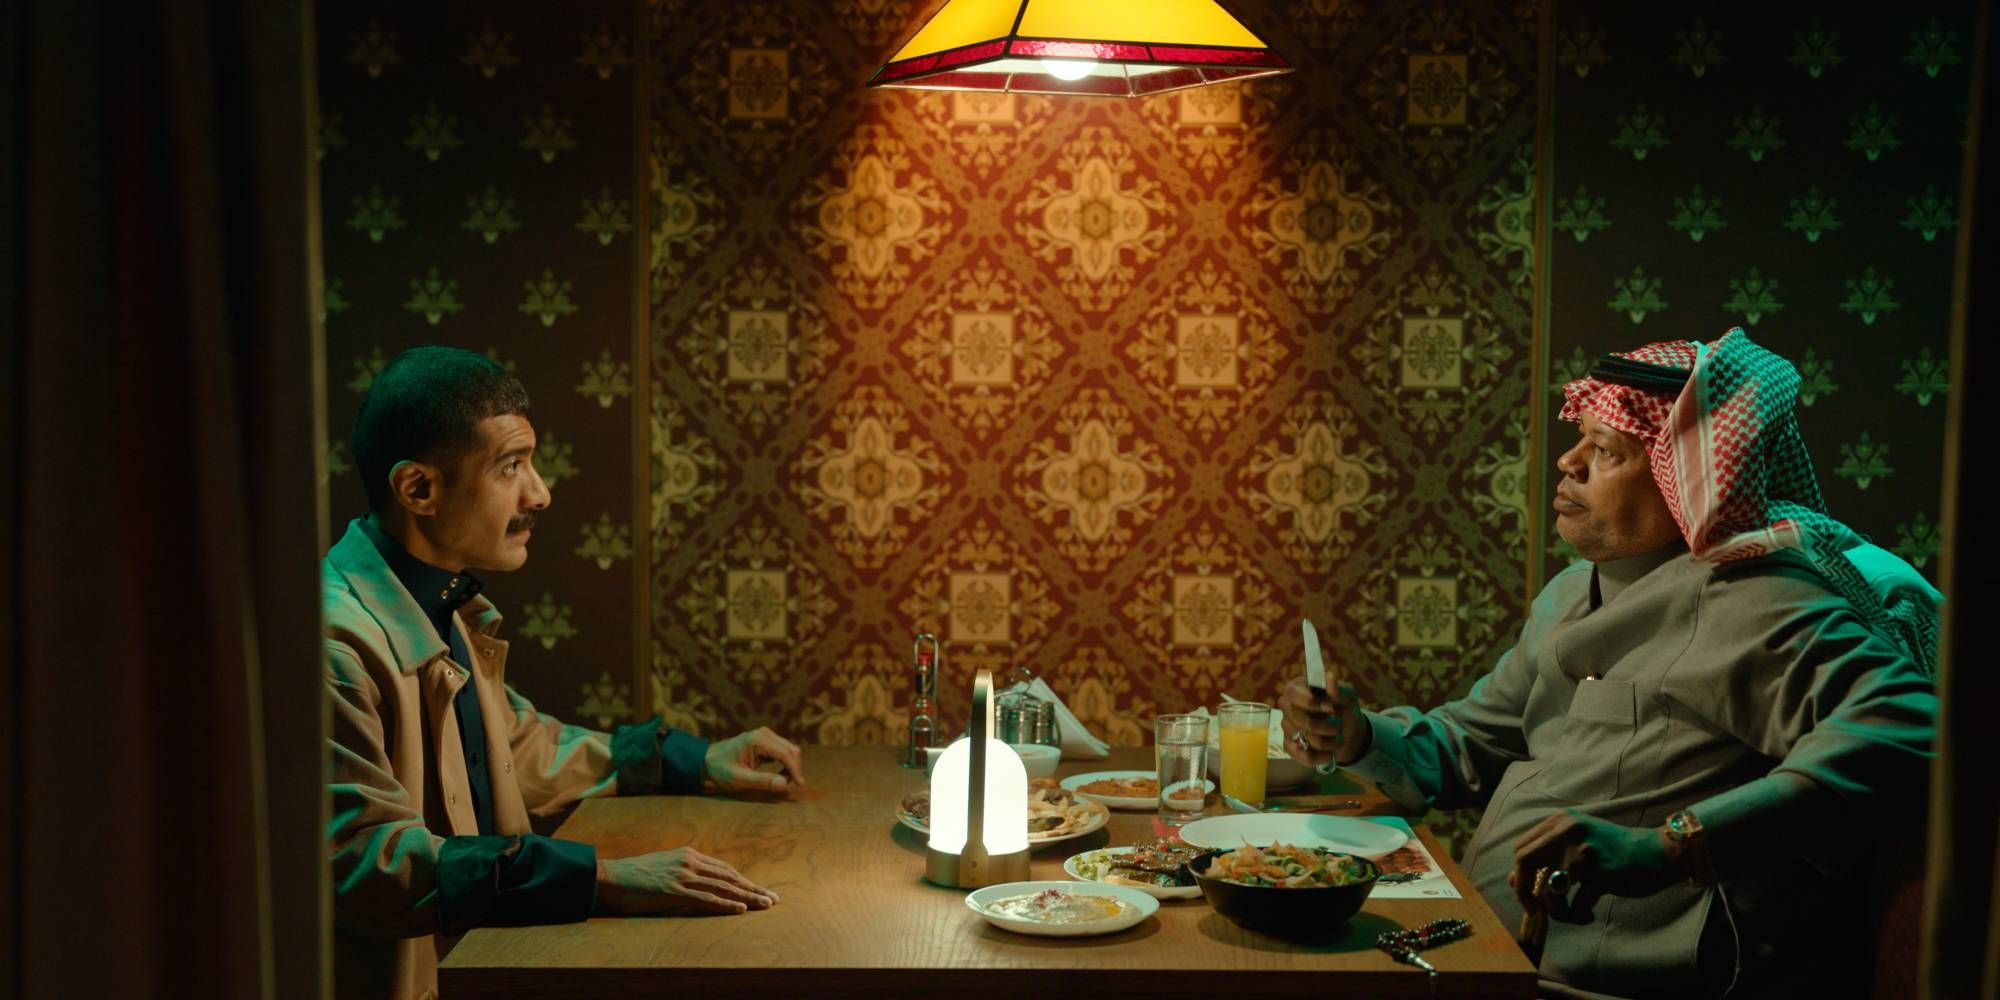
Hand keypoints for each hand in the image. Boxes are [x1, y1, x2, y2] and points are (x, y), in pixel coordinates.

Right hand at [595, 847, 776, 915]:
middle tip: (773, 899)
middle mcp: (690, 862)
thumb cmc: (635, 876)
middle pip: (730, 876)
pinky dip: (725, 904)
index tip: (761, 890)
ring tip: (765, 905)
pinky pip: (706, 898)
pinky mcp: (674, 891)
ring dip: (747, 897)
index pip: (725, 869)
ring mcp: (683, 875)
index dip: (745, 880)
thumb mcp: (665, 868)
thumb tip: (703, 887)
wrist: (609, 877)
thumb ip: (686, 874)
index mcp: (690, 855)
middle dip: (754, 888)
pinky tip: (740, 910)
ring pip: (723, 887)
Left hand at [704, 726, 805, 793]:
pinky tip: (779, 775)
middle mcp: (764, 734)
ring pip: (789, 749)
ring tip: (782, 781)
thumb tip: (785, 784)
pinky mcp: (764, 741)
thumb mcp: (739, 778)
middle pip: (791, 749)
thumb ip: (762, 781)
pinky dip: (785, 763)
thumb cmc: (721, 769)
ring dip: (790, 765)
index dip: (795, 770)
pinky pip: (782, 751)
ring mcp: (765, 736)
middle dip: (794, 767)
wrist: (707, 760)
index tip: (801, 785)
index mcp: (758, 740)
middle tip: (790, 786)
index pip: (785, 754)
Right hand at [1278, 677, 1370, 766]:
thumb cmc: (1345, 709)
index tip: (1330, 708)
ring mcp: (1287, 728)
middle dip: (1326, 726)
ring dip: (1328, 741)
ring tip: (1336, 737)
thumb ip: (1339, 689)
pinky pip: (1304, 756)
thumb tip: (1329, 677)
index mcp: (1297, 689)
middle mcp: (1287, 707)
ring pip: (1305, 739)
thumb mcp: (1348, 697)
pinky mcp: (1290, 747)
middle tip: (1338, 725)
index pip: (1292, 693)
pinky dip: (1323, 756)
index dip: (1310, 702)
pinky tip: (1330, 752)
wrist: (1349, 734)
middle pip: (1300, 720)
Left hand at [1507, 809, 1681, 922]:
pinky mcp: (1603, 874)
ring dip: (1558, 912)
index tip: (1529, 894)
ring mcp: (1585, 852)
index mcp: (1559, 822)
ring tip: (1572, 914)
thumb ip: (1546, 857)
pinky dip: (1577, 917)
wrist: (1658, 852)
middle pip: (1524, 862)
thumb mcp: (1576, 845)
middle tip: (1535, 911)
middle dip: (1524, 892)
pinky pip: (1576, 905)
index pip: (1521, 848)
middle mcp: (1568, 831)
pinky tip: (1587, 916)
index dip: (1519, 875)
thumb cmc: (1614, 851)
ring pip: (1550, 891)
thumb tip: (1512, 880)